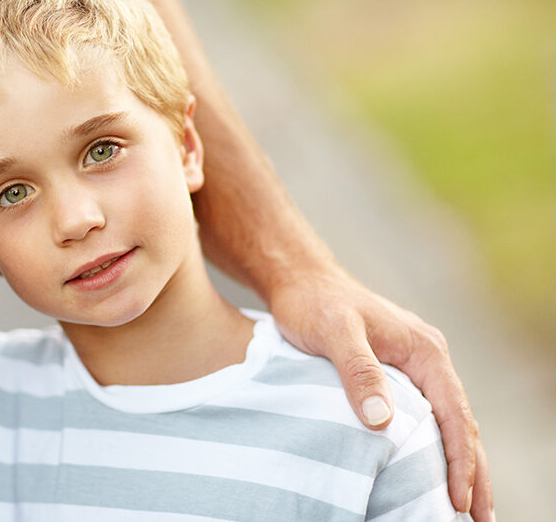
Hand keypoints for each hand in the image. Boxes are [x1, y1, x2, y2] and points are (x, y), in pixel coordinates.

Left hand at [267, 269, 492, 519]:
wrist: (299, 281)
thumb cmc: (314, 304)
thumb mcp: (334, 333)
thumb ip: (358, 371)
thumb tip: (382, 420)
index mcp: (425, 351)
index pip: (454, 415)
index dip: (459, 460)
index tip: (456, 500)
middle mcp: (427, 358)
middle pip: (461, 423)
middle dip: (473, 472)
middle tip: (479, 519)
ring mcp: (414, 365)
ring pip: (446, 422)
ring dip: (457, 462)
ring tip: (463, 506)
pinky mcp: (396, 372)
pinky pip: (426, 415)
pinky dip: (434, 446)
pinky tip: (429, 471)